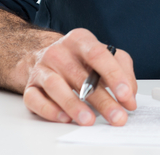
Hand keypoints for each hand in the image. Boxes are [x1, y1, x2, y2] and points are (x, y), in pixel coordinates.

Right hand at [20, 29, 137, 125]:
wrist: (44, 56)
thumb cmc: (79, 58)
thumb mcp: (106, 55)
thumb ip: (122, 70)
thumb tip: (130, 94)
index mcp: (80, 40)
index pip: (98, 55)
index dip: (114, 76)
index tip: (126, 96)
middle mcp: (59, 52)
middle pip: (81, 77)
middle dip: (102, 100)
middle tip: (117, 116)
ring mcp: (42, 68)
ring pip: (56, 87)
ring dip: (74, 106)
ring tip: (89, 120)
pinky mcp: (30, 86)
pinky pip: (36, 100)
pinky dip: (50, 110)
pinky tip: (64, 118)